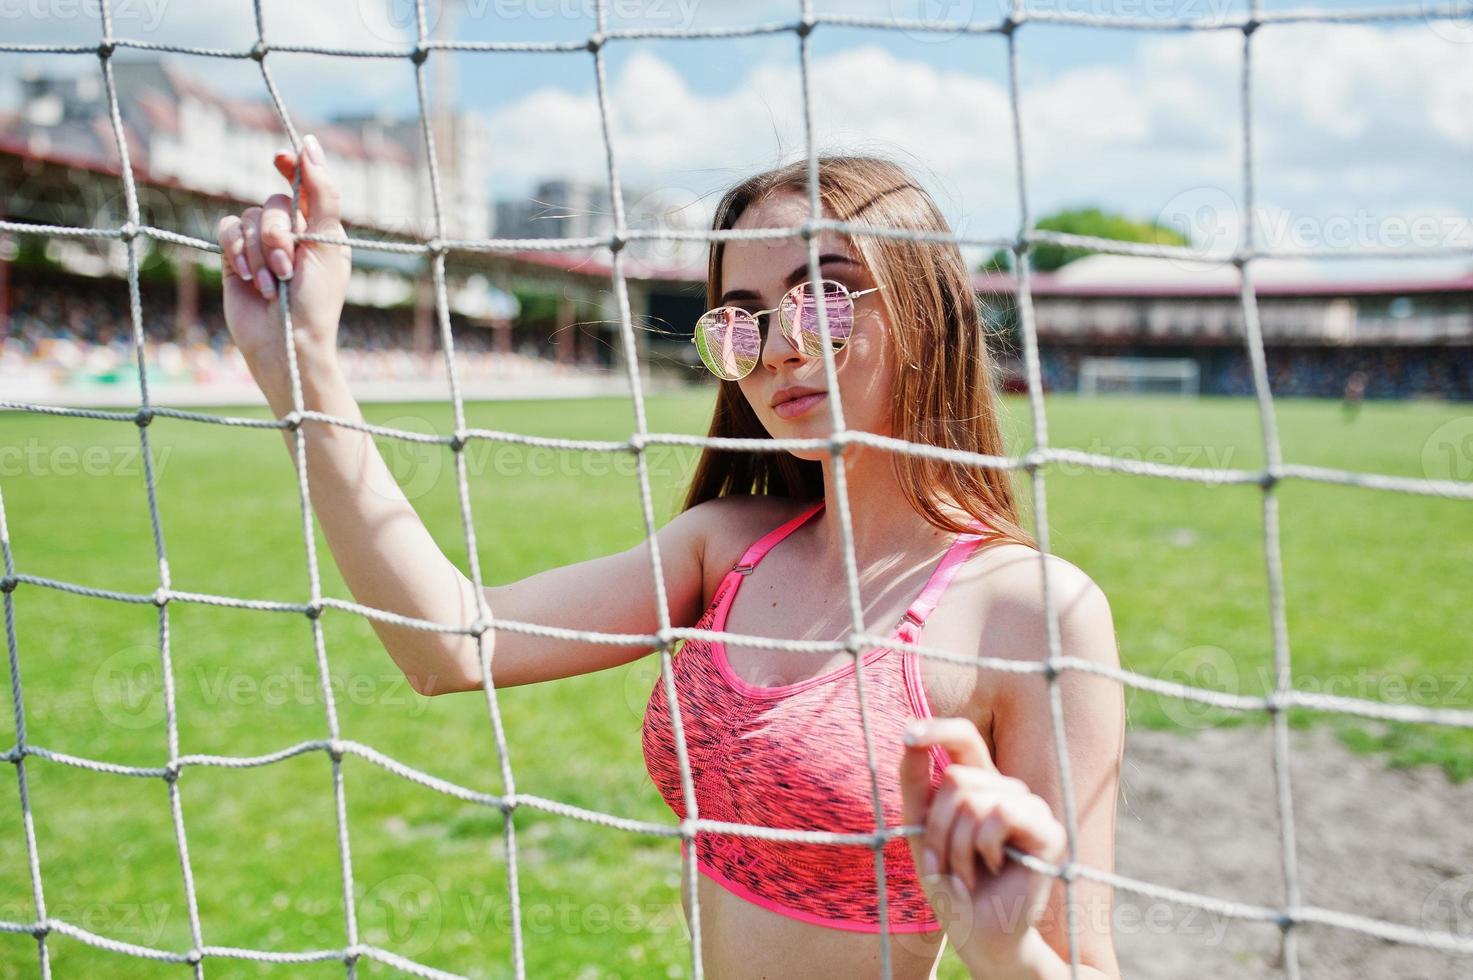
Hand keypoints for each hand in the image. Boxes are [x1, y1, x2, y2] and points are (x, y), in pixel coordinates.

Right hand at [214, 133, 350, 405]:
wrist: (285, 341)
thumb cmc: (316, 300)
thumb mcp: (328, 244)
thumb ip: (322, 194)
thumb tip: (309, 145)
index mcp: (320, 228)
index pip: (303, 184)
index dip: (292, 166)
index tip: (280, 157)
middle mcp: (290, 232)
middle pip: (274, 203)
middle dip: (278, 234)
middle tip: (288, 268)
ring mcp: (260, 244)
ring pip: (248, 217)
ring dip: (260, 250)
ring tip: (273, 283)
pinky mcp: (235, 256)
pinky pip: (227, 229)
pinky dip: (238, 250)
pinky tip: (250, 277)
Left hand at [900, 717, 1067, 974]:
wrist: (975, 930)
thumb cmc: (948, 881)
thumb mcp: (919, 829)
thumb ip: (914, 784)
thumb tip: (908, 737)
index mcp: (980, 784)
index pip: (965, 738)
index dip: (938, 728)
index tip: (907, 733)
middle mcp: (1007, 789)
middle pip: (956, 777)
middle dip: (937, 826)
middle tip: (944, 862)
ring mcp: (1030, 807)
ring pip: (973, 798)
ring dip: (957, 845)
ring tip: (966, 872)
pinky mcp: (1048, 831)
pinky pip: (1001, 814)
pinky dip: (984, 847)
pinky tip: (993, 867)